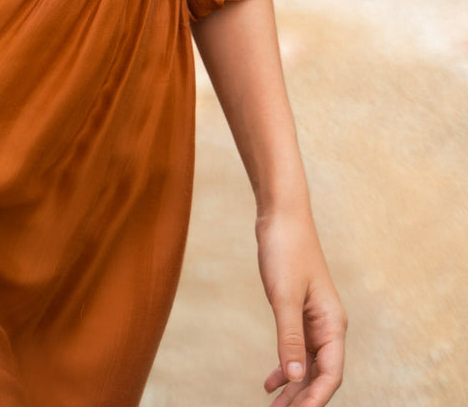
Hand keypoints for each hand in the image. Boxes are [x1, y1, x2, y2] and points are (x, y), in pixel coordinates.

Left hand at [256, 208, 346, 405]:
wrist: (281, 215)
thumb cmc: (285, 250)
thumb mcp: (284, 296)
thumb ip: (289, 337)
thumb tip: (295, 377)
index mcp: (332, 324)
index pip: (330, 374)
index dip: (315, 399)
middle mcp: (328, 326)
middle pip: (320, 375)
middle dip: (302, 400)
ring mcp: (314, 319)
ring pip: (307, 365)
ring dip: (293, 388)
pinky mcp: (299, 311)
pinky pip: (296, 349)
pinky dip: (285, 367)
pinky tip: (270, 382)